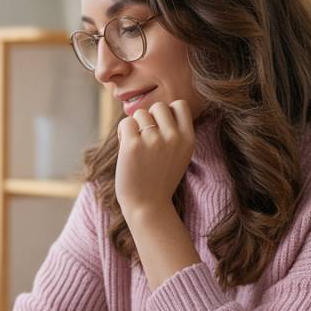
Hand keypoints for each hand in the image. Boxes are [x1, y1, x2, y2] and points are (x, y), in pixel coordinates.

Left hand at [115, 100, 194, 221]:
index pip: (180, 104)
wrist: (147, 205)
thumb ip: (175, 132)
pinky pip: (125, 122)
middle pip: (158, 106)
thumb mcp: (180, 155)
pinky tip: (126, 146)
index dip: (167, 113)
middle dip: (149, 118)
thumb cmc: (160, 179)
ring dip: (134, 126)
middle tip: (145, 138)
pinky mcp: (133, 145)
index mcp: (188, 138)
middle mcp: (173, 137)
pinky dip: (123, 132)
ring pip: (140, 113)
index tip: (161, 128)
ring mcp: (153, 140)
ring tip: (136, 145)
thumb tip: (159, 108)